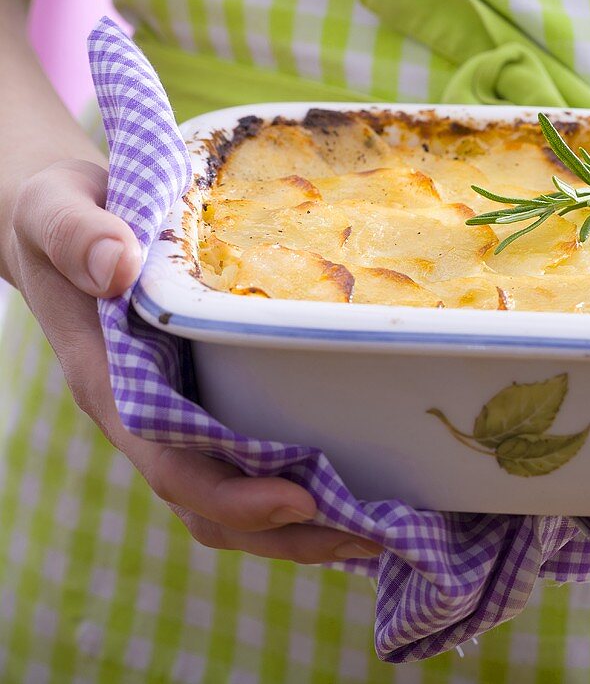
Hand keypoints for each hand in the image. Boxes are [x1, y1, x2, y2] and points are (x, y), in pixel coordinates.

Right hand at [0, 159, 379, 563]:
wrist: (54, 222)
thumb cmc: (59, 215)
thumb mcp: (57, 210)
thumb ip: (81, 234)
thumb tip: (117, 264)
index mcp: (108, 382)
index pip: (169, 462)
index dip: (231, 494)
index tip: (300, 500)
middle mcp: (139, 416)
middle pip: (207, 504)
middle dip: (283, 534)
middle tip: (370, 540)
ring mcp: (168, 418)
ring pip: (225, 499)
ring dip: (295, 529)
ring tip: (374, 536)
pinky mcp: (193, 406)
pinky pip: (237, 467)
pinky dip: (288, 493)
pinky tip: (347, 494)